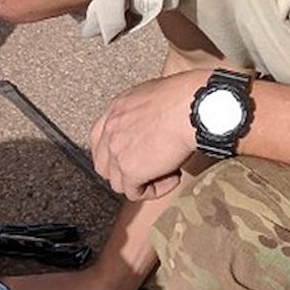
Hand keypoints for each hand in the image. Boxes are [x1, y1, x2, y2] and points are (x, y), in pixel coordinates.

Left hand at [90, 73, 207, 199]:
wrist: (190, 107)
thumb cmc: (184, 97)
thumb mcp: (155, 96)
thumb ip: (146, 112)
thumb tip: (157, 121)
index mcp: (117, 109)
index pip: (99, 138)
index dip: (114, 152)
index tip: (130, 156)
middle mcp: (111, 129)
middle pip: (103, 164)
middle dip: (123, 172)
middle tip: (148, 169)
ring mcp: (116, 151)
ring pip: (118, 182)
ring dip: (142, 182)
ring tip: (166, 171)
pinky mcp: (130, 170)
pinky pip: (135, 193)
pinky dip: (155, 190)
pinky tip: (173, 177)